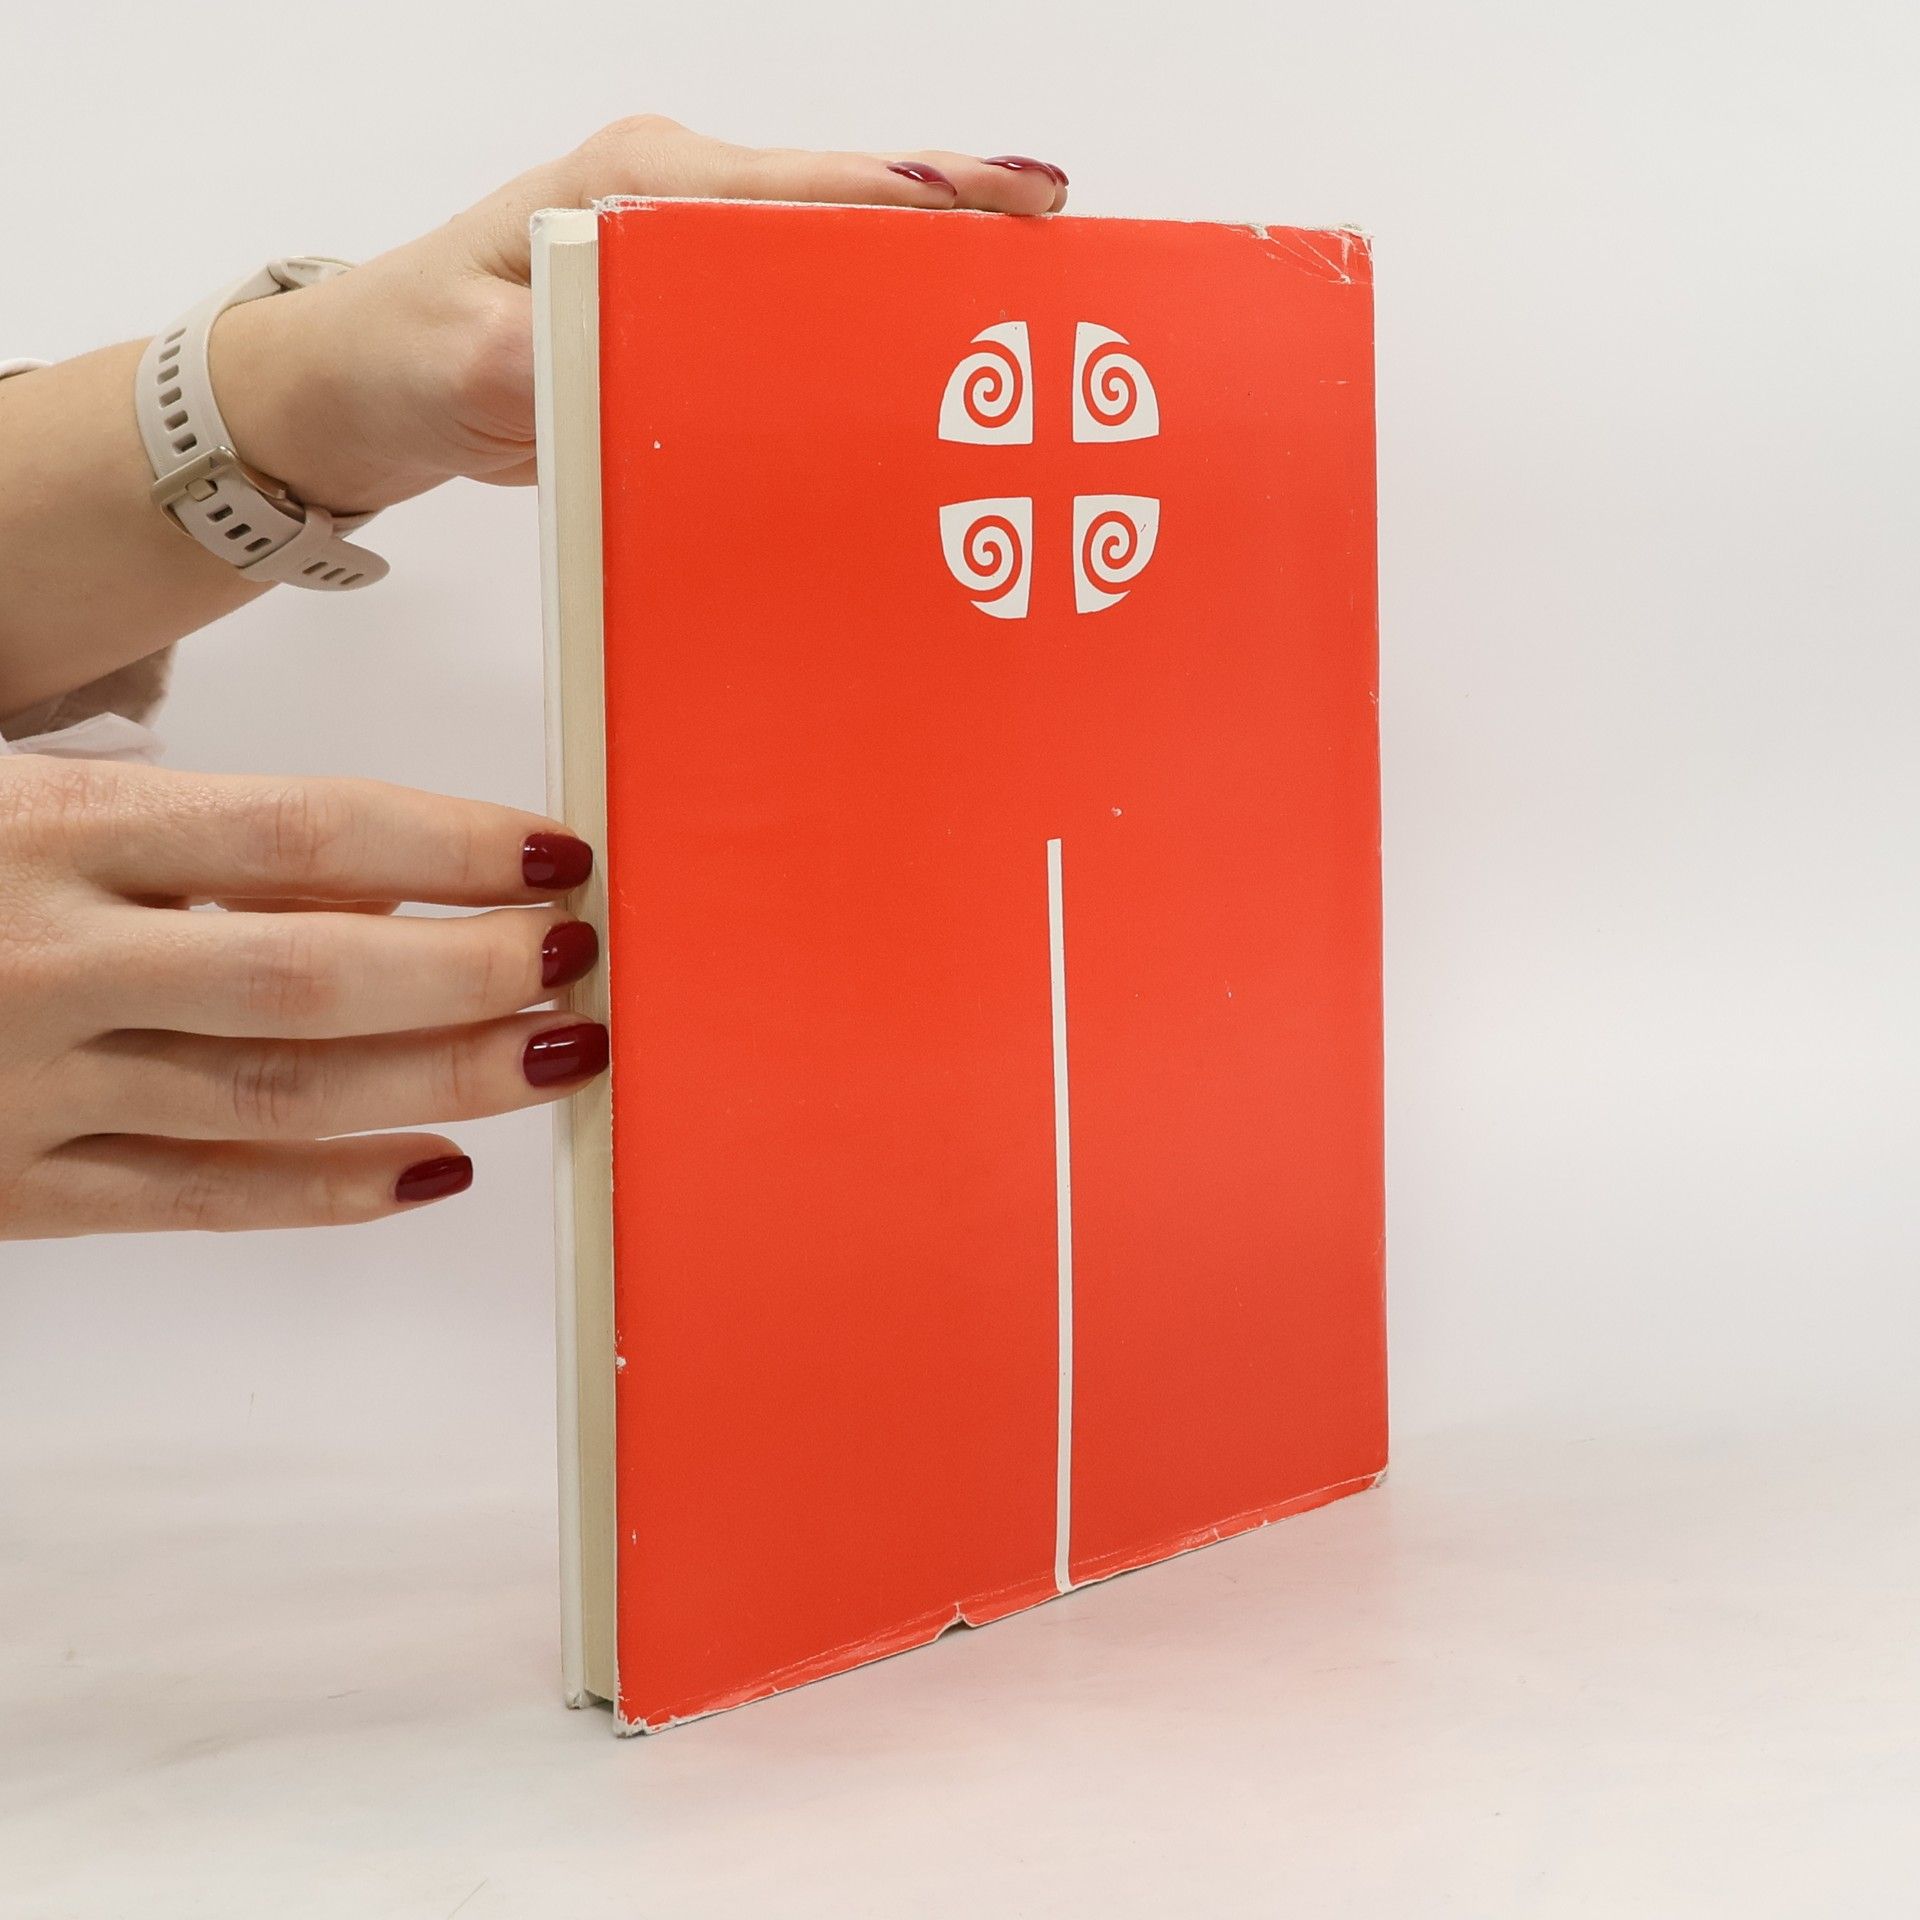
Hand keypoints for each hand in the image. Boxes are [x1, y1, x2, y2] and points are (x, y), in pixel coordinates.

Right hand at [0, 755, 607, 1237]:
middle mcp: (44, 960)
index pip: (303, 830)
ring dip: (440, 1077)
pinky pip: (199, 1202)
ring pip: (278, 1095)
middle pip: (314, 973)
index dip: (452, 840)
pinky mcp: (9, 1191)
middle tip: (581, 961)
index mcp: (48, 833)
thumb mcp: (31, 805)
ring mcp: (25, 1087)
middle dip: (472, 970)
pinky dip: (330, 1190)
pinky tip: (436, 1164)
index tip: (557, 849)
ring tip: (555, 1057)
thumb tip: (393, 891)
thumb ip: (203, 847)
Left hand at [215, 117, 1069, 513]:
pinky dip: (863, 342)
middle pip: (841, 210)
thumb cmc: (402, 353)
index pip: (794, 184)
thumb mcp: (458, 362)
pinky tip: (921, 383)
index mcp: (634, 187)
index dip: (907, 197)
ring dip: (916, 294)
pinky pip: (796, 322)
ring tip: (1024, 332)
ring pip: (829, 265)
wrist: (363, 388)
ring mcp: (690, 259)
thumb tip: (612, 363)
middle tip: (1058, 269)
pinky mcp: (692, 319)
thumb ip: (537, 360)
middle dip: (950, 233)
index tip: (1007, 206)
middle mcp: (676, 204)